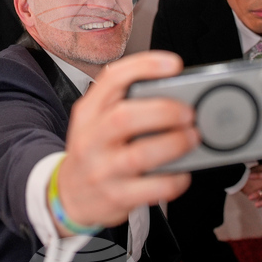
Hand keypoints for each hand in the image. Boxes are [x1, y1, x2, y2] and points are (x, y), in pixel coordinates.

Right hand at [55, 52, 198, 232]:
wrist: (70, 195)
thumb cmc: (92, 152)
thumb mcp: (94, 121)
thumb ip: (123, 102)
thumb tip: (174, 92)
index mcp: (88, 112)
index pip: (112, 78)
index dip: (145, 66)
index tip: (173, 65)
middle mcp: (91, 138)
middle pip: (125, 117)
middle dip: (164, 110)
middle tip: (188, 112)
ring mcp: (102, 169)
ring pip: (140, 154)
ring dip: (174, 144)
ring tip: (191, 137)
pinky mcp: (116, 196)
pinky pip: (152, 188)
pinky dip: (175, 179)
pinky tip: (182, 172)